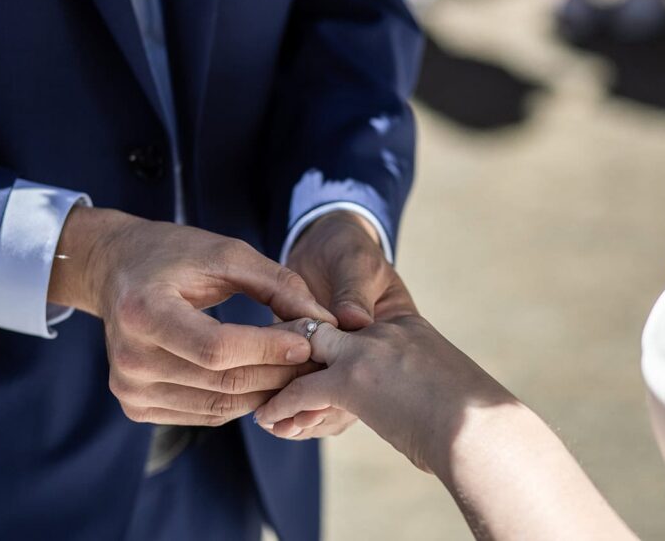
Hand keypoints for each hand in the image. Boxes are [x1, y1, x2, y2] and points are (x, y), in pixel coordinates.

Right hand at [48, 206, 336, 426]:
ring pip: (219, 404)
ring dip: (268, 392)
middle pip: (221, 380)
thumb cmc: (173, 254)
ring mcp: (130, 388)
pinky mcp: (137, 405)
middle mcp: (130, 358)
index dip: (267, 348)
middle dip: (278, 372)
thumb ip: (277, 284)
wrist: (115, 270)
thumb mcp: (225, 253)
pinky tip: (268, 381)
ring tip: (300, 370)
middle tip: (318, 358)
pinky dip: (243, 401)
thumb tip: (324, 322)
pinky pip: (206, 413)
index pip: (216, 348)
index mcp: (144, 312)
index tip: (310, 340)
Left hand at [254, 316, 516, 472]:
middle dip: (292, 346)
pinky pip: (302, 387)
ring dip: (281, 375)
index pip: (352, 321)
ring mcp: (367, 349)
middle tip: (268, 366)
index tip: (306, 351)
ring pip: (307, 351)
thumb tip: (401, 391)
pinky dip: (281, 403)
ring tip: (262, 398)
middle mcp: (383, 328)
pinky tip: (269, 418)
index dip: (324, 336)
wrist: (483, 424)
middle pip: (322, 327)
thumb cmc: (472, 413)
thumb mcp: (436, 373)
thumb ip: (410, 367)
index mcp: (405, 321)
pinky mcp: (352, 378)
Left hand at [279, 210, 418, 438]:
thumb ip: (354, 289)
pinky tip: (274, 416)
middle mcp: (368, 350)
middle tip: (296, 422)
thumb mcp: (357, 261)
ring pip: (332, 398)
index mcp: (390, 327)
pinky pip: (312, 390)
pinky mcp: (319, 360)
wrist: (327, 239)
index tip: (324, 392)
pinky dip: (294, 404)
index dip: (354, 381)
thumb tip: (355, 319)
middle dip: (325, 408)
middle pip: (354, 389)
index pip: (375, 361)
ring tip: (280, 425)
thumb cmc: (349, 246)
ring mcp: (346, 359)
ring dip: (307, 413)